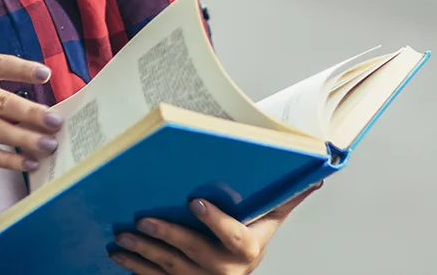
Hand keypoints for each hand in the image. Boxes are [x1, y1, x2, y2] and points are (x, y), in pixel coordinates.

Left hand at [111, 186, 317, 274]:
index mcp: (246, 251)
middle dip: (167, 239)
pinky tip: (119, 255)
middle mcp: (224, 271)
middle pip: (194, 255)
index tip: (195, 202)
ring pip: (170, 270)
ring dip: (143, 255)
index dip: (215, 221)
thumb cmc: (250, 242)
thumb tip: (317, 171)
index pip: (233, 236)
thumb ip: (287, 197)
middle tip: (143, 221)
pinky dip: (135, 269)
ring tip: (122, 238)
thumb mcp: (270, 221)